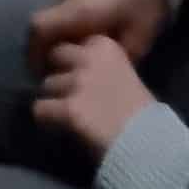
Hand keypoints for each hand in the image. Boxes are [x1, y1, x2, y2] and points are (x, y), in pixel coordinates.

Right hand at [28, 0, 171, 68]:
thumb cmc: (147, 0)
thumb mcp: (138, 38)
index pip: (39, 29)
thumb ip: (114, 58)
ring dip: (65, 23)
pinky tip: (95, 11)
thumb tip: (101, 72)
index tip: (40, 69)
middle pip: (47, 20)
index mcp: (80, 11)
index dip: (34, 51)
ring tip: (85, 33)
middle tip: (67, 56)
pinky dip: (73, 7)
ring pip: (58, 6)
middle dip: (51, 41)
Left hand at [32, 35, 151, 157]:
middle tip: (66, 93)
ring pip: (46, 85)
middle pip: (54, 56)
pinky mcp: (68, 108)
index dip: (72, 61)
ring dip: (54, 99)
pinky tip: (59, 127)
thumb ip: (101, 68)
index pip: (72, 43)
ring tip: (68, 116)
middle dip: (58, 73)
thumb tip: (75, 72)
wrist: (148, 145)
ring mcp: (77, 82)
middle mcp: (88, 58)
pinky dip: (46, 119)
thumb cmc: (141, 114)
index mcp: (105, 45)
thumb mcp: (124, 76)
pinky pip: (40, 110)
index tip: (79, 75)